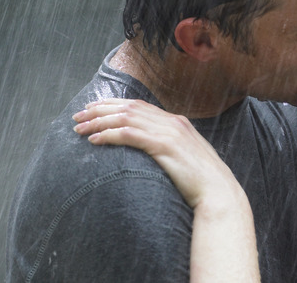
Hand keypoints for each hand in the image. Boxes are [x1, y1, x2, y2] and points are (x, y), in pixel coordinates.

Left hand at [74, 99, 260, 281]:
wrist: (219, 192)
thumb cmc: (201, 182)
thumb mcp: (184, 158)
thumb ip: (168, 148)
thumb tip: (149, 151)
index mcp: (177, 122)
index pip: (138, 105)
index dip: (112, 105)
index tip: (92, 109)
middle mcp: (172, 122)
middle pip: (128, 107)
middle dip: (100, 110)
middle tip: (78, 117)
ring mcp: (170, 132)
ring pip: (126, 118)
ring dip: (99, 122)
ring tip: (80, 129)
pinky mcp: (165, 146)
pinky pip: (130, 135)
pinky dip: (110, 134)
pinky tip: (95, 140)